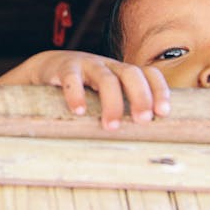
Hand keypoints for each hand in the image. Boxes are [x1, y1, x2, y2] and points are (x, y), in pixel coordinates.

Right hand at [0, 50, 169, 129]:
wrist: (46, 68)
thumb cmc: (82, 88)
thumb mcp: (104, 94)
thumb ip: (122, 108)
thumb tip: (146, 145)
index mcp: (122, 72)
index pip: (149, 73)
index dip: (159, 90)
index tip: (163, 113)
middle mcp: (108, 65)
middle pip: (131, 73)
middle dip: (141, 96)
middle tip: (143, 121)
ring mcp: (86, 64)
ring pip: (106, 78)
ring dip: (112, 102)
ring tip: (111, 126)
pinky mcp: (64, 68)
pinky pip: (72, 78)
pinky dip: (76, 94)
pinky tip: (79, 111)